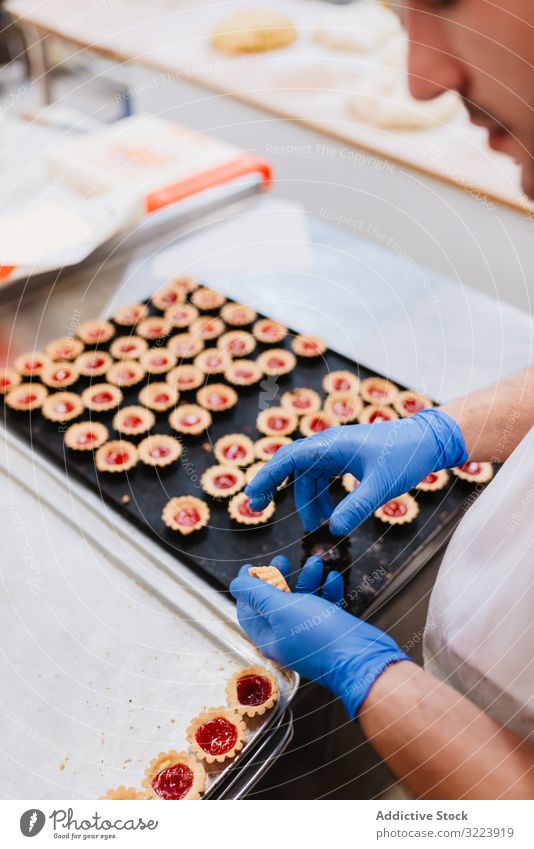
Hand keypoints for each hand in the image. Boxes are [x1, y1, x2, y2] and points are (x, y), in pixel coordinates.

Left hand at [230, 555, 409, 717]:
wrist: (362, 660)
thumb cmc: (320, 635)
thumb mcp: (281, 609)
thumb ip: (257, 594)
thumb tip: (236, 583)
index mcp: (268, 638)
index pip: (248, 611)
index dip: (247, 587)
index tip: (250, 566)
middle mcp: (287, 638)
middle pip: (275, 604)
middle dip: (278, 579)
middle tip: (282, 559)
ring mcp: (310, 636)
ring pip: (302, 602)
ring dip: (307, 579)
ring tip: (315, 561)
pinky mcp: (331, 632)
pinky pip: (324, 607)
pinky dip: (327, 590)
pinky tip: (333, 578)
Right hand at [245, 408, 466, 534]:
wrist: (428, 441)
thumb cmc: (405, 456)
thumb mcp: (381, 485)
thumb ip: (356, 507)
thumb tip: (332, 530)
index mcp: (331, 444)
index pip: (289, 458)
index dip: (267, 476)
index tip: (253, 496)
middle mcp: (329, 445)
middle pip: (293, 467)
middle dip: (276, 487)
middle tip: (259, 510)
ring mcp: (338, 451)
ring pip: (309, 476)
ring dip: (307, 500)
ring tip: (314, 527)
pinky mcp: (347, 458)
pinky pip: (324, 477)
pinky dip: (322, 496)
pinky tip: (328, 515)